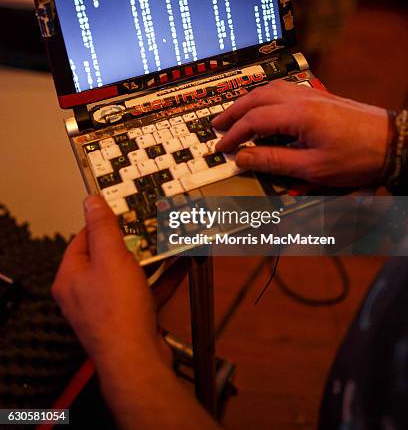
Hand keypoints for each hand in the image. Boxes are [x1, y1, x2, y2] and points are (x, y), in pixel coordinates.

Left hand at [52, 196, 216, 429]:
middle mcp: (86, 292)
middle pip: (109, 255)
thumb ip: (103, 227)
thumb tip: (92, 203)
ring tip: (168, 240)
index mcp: (72, 277)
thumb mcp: (111, 257)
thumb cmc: (117, 315)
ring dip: (151, 257)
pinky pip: (146, 290)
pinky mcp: (129, 318)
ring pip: (131, 273)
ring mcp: (108, 307)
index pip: (84, 238)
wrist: (137, 360)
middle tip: (150, 224)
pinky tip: (181, 264)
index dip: (104, 222)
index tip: (122, 210)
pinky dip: (162, 277)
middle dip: (134, 240)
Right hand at [213, 80, 387, 186]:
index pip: (253, 121)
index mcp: (298, 114)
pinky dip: (264, 97)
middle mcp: (301, 98)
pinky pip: (283, 90)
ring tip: (234, 115)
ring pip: (268, 89)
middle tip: (216, 125)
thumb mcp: (313, 168)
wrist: (392, 142)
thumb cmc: (358, 157)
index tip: (221, 147)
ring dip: (247, 101)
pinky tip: (263, 107)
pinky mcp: (319, 97)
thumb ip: (274, 161)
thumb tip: (243, 157)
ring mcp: (311, 94)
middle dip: (233, 112)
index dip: (233, 134)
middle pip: (256, 98)